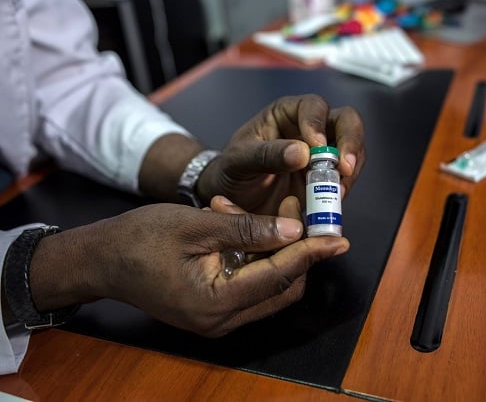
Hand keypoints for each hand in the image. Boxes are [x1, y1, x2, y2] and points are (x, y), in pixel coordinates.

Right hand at [29, 200, 348, 336]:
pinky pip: (250, 286)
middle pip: (280, 288)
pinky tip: (246, 228)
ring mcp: (217, 319)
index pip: (278, 277)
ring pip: (269, 287)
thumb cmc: (141, 238)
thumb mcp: (196, 225)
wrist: (99, 259)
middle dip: (297, 250)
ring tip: (270, 213)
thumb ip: (246, 230)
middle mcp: (221, 320)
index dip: (311, 254)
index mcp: (215, 303)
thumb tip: (294, 231)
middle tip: (300, 212)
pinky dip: (257, 258)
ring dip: (276, 251)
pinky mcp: (212, 310)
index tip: (339, 237)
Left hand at [197, 94, 365, 214]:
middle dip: (350, 143)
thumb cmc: (231, 171)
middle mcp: (310, 128)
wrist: (233, 200)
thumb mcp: (239, 162)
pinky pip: (346, 177)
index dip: (318, 123)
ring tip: (337, 192)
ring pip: (352, 149)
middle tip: (344, 168)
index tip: (316, 146)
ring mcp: (323, 153)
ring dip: (350, 169)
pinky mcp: (327, 177)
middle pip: (346, 121)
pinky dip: (344, 188)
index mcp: (286, 113)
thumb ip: (266, 155)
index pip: (312, 106)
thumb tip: (302, 152)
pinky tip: (333, 201)